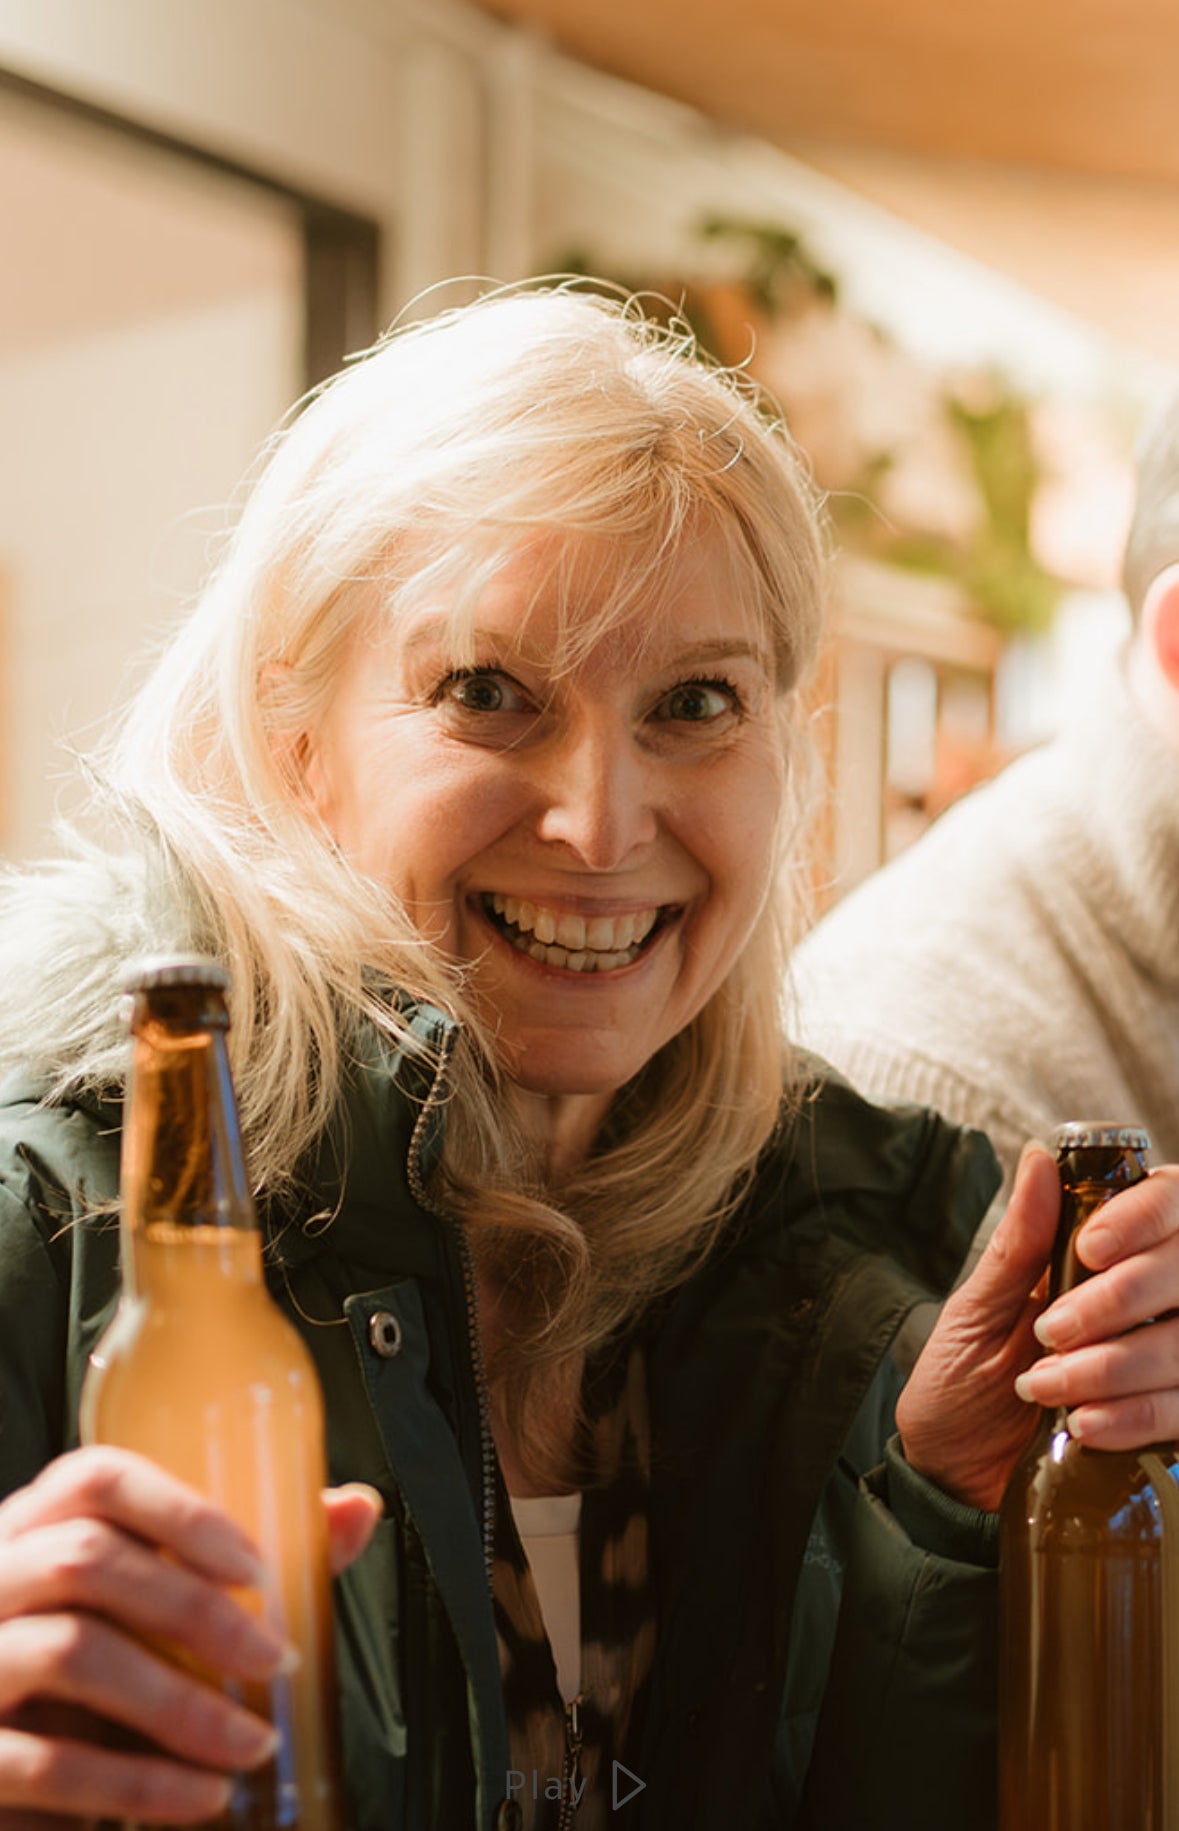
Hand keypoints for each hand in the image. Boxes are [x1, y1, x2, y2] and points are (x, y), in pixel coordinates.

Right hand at [0, 1447, 380, 1825]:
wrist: (8, 1783)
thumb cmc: (80, 1686)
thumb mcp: (143, 1619)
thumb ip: (241, 1566)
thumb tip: (353, 1510)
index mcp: (32, 1532)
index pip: (95, 1480)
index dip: (180, 1512)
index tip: (255, 1564)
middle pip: (87, 1561)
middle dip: (197, 1610)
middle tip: (274, 1658)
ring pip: (71, 1653)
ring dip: (180, 1704)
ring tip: (251, 1741)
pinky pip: (51, 1763)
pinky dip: (140, 1785)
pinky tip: (201, 1798)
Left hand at [899, 1146, 1178, 1510]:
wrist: (953, 1476)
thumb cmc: (961, 1381)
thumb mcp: (977, 1309)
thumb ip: (1019, 1241)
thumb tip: (1040, 1159)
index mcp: (1101, 1256)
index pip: (1169, 1202)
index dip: (1145, 1216)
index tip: (1092, 1246)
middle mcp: (1147, 1301)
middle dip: (1120, 1298)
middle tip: (1052, 1331)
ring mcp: (1164, 1359)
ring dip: (1115, 1366)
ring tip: (1047, 1386)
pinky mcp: (1167, 1419)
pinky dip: (1134, 1417)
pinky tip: (1082, 1426)